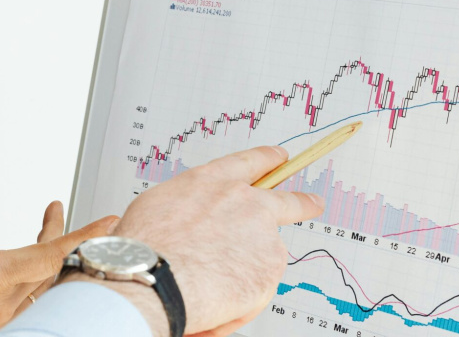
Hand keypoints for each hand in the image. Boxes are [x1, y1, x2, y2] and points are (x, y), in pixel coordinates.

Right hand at [0, 143, 117, 336]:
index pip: (52, 254)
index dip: (86, 236)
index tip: (111, 221)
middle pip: (52, 269)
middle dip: (63, 238)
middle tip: (51, 211)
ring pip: (40, 290)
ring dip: (47, 261)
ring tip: (41, 232)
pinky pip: (25, 308)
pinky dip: (32, 283)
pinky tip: (19, 269)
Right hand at [70, 146, 324, 336]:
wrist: (153, 275)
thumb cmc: (145, 245)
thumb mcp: (159, 206)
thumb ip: (189, 208)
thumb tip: (193, 221)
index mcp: (212, 181)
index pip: (249, 162)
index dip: (267, 159)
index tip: (279, 157)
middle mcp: (244, 201)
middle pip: (287, 200)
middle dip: (303, 203)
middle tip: (314, 203)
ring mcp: (262, 234)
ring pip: (266, 255)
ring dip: (251, 270)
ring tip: (218, 288)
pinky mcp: (271, 266)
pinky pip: (260, 287)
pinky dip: (244, 297)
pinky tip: (216, 301)